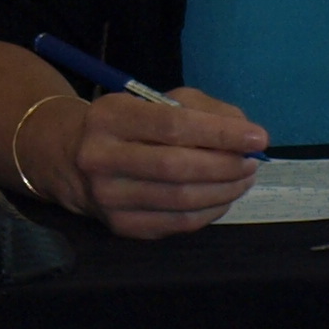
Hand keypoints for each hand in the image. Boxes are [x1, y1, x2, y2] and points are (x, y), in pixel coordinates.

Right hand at [19, 88, 265, 238]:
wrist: (70, 160)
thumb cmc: (125, 125)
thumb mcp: (152, 102)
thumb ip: (199, 109)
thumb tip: (244, 133)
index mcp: (109, 117)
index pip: (172, 125)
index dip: (221, 132)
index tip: (258, 136)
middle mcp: (101, 158)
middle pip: (177, 167)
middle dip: (226, 165)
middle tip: (251, 161)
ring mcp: (109, 198)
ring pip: (182, 200)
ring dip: (225, 190)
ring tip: (243, 177)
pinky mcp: (121, 226)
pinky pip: (179, 223)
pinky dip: (211, 210)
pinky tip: (222, 196)